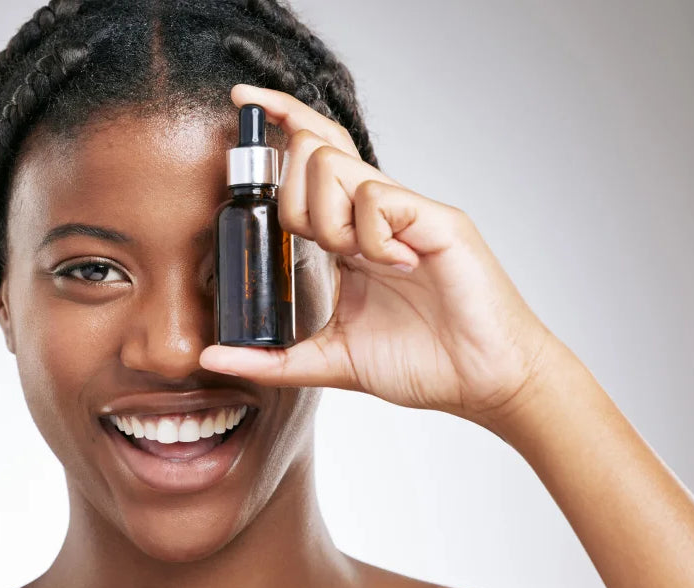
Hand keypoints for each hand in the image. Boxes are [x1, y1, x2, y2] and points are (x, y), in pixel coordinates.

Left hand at [200, 84, 555, 427]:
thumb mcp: (331, 358)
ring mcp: (406, 213)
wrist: (482, 382)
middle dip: (294, 199)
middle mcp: (376, 214)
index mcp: (353, 235)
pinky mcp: (436, 220)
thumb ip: (273, 357)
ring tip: (361, 261)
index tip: (243, 100)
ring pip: (335, 166)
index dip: (279, 124)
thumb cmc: (421, 363)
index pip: (310, 160)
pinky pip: (378, 198)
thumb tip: (212, 357)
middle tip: (325, 248)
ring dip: (329, 220)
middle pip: (313, 152)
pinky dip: (370, 236)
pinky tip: (395, 265)